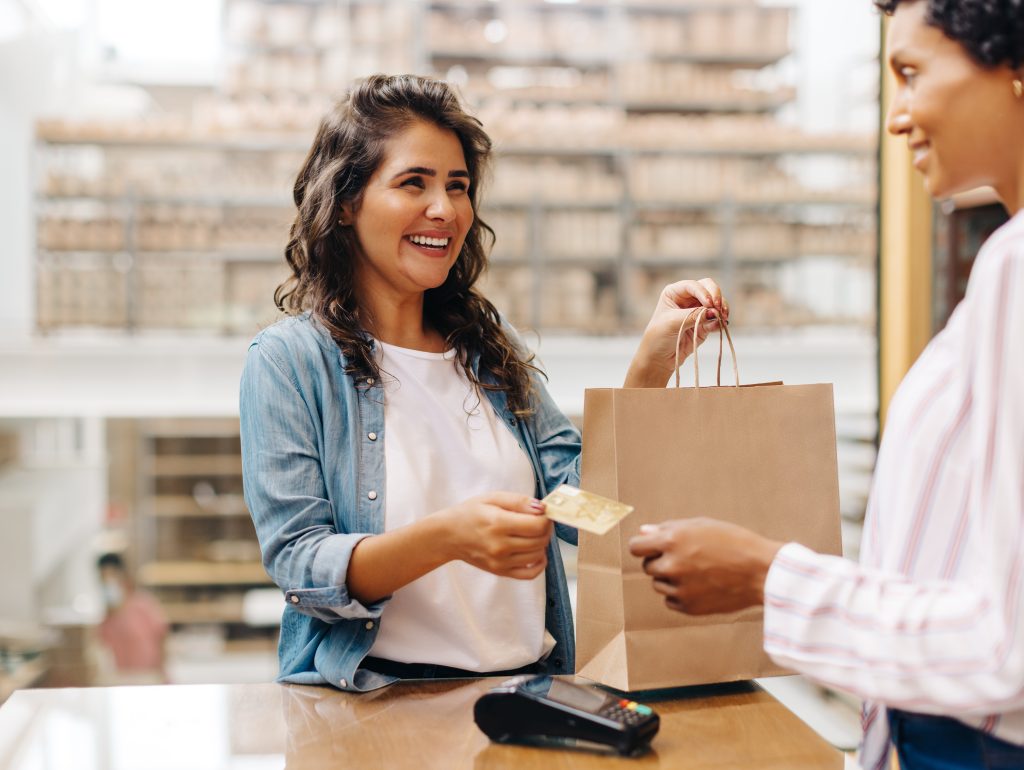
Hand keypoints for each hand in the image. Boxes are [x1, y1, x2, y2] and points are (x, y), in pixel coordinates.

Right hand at [440, 492, 552, 579]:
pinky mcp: (500, 572)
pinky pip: (530, 574)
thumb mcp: (492, 498)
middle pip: (540, 540)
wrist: (448, 536)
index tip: (543, 512)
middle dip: (546, 529)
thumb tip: (542, 507)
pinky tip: (536, 553)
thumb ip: (518, 501)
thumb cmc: (470, 513)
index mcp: (499, 523)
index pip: (538, 525)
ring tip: (533, 533)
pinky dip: (539, 564)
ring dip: (542, 543)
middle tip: (539, 521)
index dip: (546, 518)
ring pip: (538, 555)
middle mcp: (500, 546)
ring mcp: (501, 562)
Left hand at [624, 278, 728, 387]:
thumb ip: (693, 316)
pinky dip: (721, 321)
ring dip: (722, 309)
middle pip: (708, 288)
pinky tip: (721, 326)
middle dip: (716, 296)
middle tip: (719, 308)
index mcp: (674, 292)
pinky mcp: (704, 325)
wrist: (659, 358)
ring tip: (723, 318)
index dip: (703, 292)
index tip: (709, 304)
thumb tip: (714, 312)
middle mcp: (687, 298)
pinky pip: (717, 319)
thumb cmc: (658, 337)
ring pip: (716, 303)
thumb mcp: (672, 323)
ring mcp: (697, 311)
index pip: (693, 285)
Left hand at [627, 518, 781, 614]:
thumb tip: (643, 532)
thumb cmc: (733, 542)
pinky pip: (670, 600)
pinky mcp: (689, 607)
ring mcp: (680, 588)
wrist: (762, 572)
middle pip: (648, 567)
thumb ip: (668, 528)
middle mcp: (672, 565)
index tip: (651, 547)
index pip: (636, 546)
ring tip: (697, 571)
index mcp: (673, 540)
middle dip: (660, 561)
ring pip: (658, 585)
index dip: (643, 545)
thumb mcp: (701, 526)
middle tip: (686, 558)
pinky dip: (680, 594)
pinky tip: (700, 586)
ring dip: (670, 578)